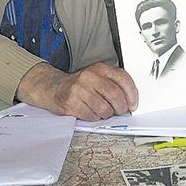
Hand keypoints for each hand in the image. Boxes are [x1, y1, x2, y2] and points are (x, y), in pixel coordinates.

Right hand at [16, 62, 137, 120]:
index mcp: (99, 68)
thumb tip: (129, 101)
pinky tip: (91, 113)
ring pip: (104, 108)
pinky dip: (94, 118)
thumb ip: (112, 84)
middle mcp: (89, 76)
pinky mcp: (71, 102)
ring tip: (103, 112)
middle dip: (121, 107)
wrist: (53, 87)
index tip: (133, 104)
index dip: (132, 94)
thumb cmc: (78, 85)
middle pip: (115, 94)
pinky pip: (91, 116)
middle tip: (120, 111)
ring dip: (107, 114)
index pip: (122, 78)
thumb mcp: (96, 77)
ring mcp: (79, 89)